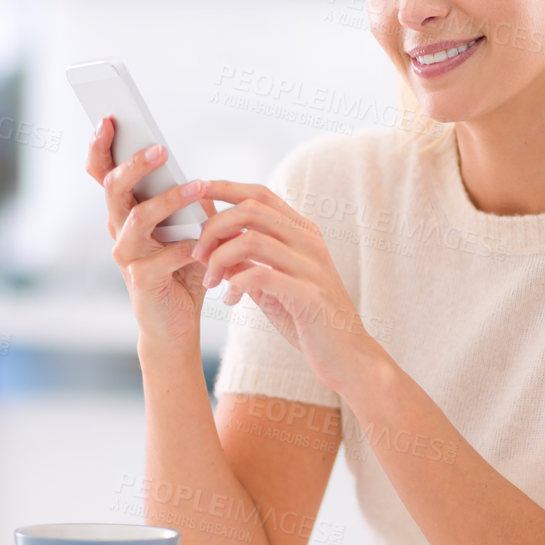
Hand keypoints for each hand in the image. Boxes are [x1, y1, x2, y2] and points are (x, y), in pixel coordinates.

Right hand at [85, 117, 220, 347]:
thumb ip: (187, 202)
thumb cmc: (182, 270)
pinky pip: (163, 255)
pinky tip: (205, 244)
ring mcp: (126, 257)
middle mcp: (118, 230)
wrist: (178, 323)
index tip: (108, 118)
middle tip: (158, 148)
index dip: (100, 146)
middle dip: (134, 164)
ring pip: (138, 218)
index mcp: (125, 212)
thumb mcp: (188, 228)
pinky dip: (187, 246)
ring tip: (197, 187)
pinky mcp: (141, 281)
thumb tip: (197, 177)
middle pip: (113, 188)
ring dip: (169, 199)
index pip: (102, 173)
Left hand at [193, 181, 385, 395]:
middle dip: (214, 227)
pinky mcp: (309, 295)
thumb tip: (211, 245)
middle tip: (197, 254)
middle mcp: (308, 242)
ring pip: (251, 240)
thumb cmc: (308, 318)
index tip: (197, 191)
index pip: (260, 195)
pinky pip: (260, 276)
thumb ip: (247, 261)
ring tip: (210, 281)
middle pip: (251, 210)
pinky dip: (235, 285)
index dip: (225, 188)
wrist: (347, 356)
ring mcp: (311, 266)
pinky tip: (230, 300)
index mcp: (302, 232)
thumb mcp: (272, 284)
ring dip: (219, 259)